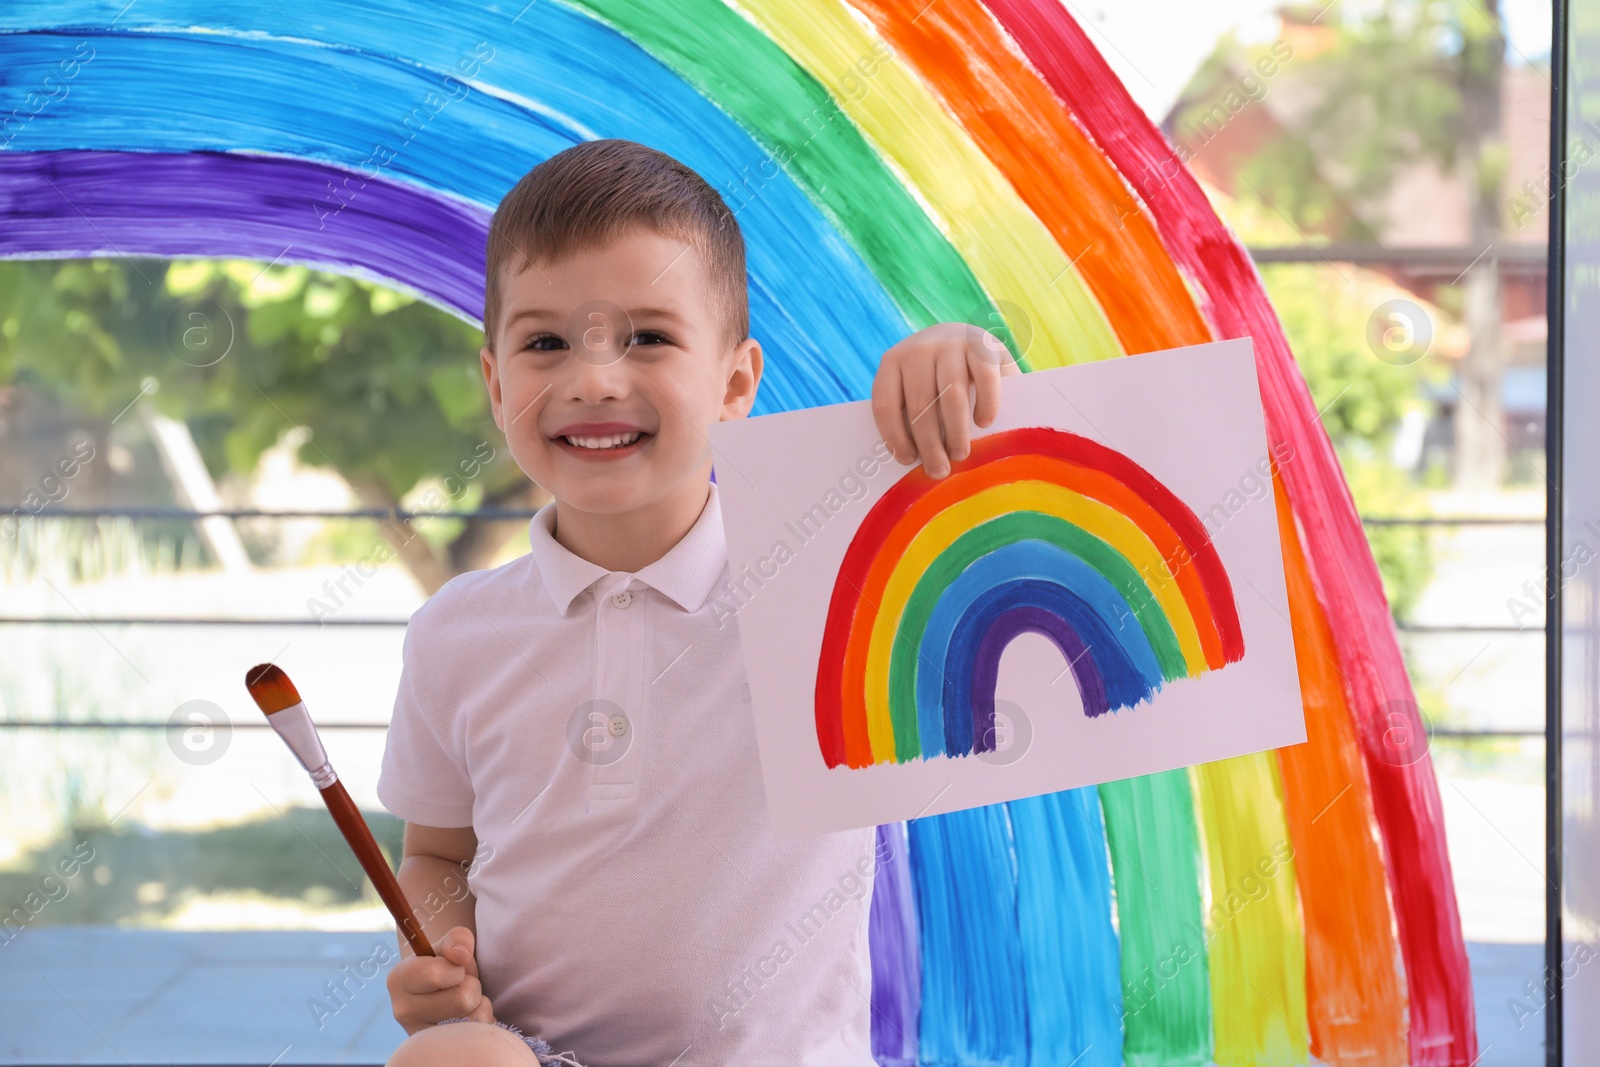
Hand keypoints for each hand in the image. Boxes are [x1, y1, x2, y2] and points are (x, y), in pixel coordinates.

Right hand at [386, 926, 495, 1034]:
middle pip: (461, 999)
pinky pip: (478, 1036)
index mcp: (399, 979)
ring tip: (465, 1002)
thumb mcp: (451, 946)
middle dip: (472, 986)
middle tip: (461, 986)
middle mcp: (403, 1011)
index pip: (436, 974)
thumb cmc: (449, 967)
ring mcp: (420, 1036)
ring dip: (479, 1005)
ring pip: (473, 1019)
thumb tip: (460, 955)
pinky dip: (483, 1022)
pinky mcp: (438, 1050)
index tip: (455, 968)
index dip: (456, 969)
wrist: (446, 993)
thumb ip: (457, 938)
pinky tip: (468, 1018)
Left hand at [871, 321, 1021, 478]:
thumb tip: (914, 461)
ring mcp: (952, 344)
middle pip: (920, 404)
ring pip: (951, 395)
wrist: (970, 336)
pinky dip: (985, 404)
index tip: (907, 460)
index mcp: (893, 362)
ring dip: (955, 431)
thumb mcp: (921, 386)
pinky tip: (983, 423)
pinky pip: (984, 380)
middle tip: (939, 470)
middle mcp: (919, 349)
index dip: (894, 436)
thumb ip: (914, 412)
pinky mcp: (983, 344)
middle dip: (929, 443)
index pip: (886, 403)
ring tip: (959, 455)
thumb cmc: (940, 376)